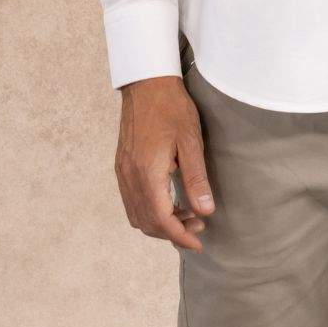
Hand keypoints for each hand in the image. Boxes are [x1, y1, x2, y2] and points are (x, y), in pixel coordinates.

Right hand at [115, 75, 215, 251]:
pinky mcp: (122, 166)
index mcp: (147, 173)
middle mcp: (130, 177)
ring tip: (187, 214)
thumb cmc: (171, 107)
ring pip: (137, 215)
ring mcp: (123, 172)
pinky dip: (149, 211)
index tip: (199, 243)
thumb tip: (205, 211)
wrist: (146, 83)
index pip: (161, 220)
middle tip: (199, 227)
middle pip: (147, 223)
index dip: (180, 237)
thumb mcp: (191, 141)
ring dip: (161, 223)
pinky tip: (169, 201)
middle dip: (173, 232)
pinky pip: (131, 201)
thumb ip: (196, 178)